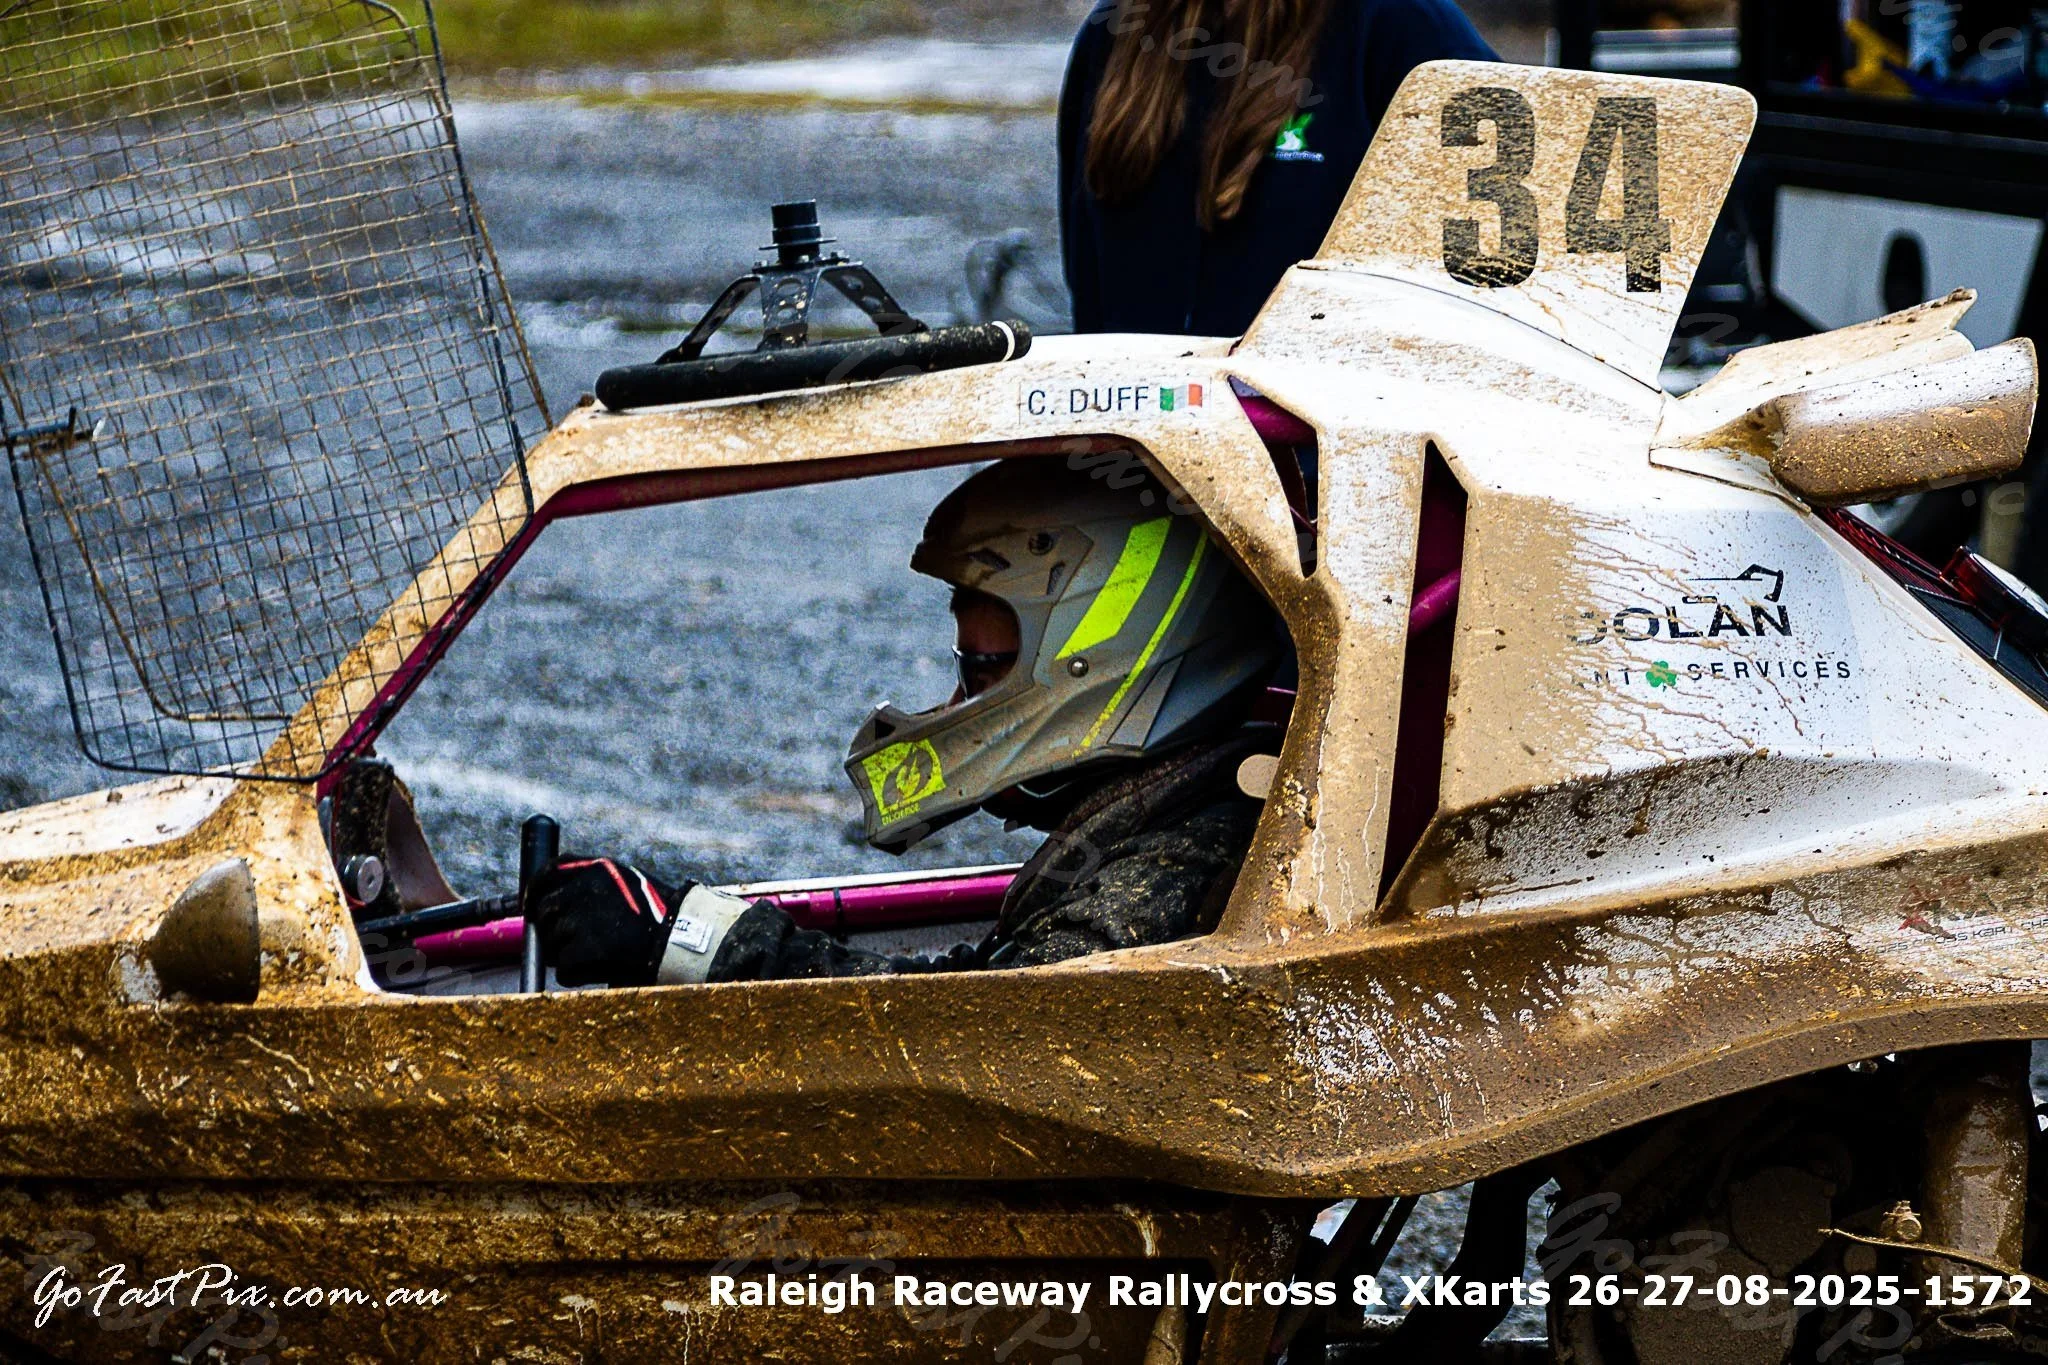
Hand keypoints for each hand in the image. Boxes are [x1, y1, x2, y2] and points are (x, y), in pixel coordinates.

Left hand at [528, 857, 682, 986]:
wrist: (680, 943)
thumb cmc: (657, 917)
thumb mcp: (626, 884)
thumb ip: (592, 885)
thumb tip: (552, 899)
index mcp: (598, 868)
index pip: (549, 872)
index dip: (535, 890)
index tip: (532, 905)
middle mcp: (586, 889)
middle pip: (544, 911)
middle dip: (551, 930)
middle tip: (570, 943)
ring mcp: (583, 919)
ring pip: (551, 942)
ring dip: (565, 954)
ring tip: (597, 955)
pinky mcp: (584, 949)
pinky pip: (564, 968)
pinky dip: (577, 974)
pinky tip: (600, 968)